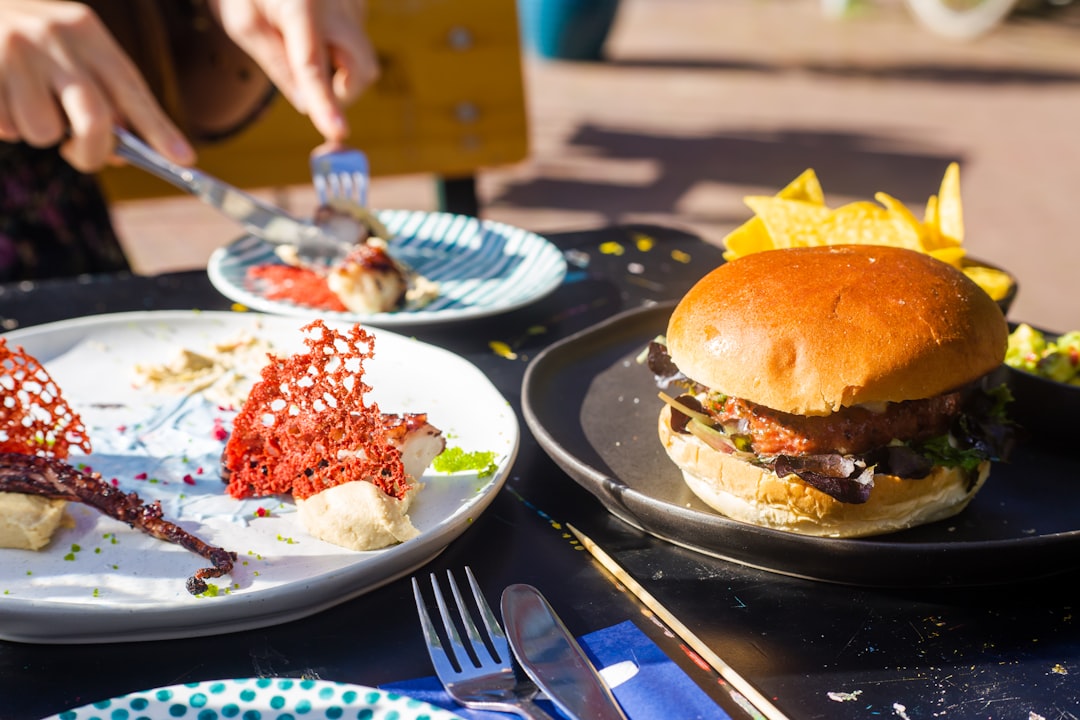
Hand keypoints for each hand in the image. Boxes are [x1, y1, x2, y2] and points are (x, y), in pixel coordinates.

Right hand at [0, 0, 194, 171]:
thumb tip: (122, 155)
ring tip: (24, 105)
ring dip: (38, 134)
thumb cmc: (27, 44)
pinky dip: (6, 126)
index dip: (159, 130)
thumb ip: (100, 97)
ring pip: (45, 132)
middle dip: (93, 151)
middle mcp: (56, 37)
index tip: (184, 159)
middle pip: (95, 119)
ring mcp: (16, 52)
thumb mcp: (69, 53)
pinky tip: (1, 96)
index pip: (132, 89)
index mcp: (86, 31)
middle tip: (82, 155)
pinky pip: (8, 129)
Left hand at [206, 0, 377, 141]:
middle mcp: (338, 4)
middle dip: (341, 91)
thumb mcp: (244, 24)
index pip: (314, 65)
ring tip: (304, 46)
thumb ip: (276, 65)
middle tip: (311, 90)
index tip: (338, 132)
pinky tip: (315, 30)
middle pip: (361, 70)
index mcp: (301, 6)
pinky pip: (357, 45)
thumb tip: (305, 104)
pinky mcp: (361, 4)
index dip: (325, 103)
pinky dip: (339, 53)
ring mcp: (355, 3)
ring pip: (362, 62)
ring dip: (338, 71)